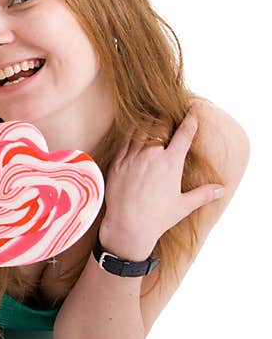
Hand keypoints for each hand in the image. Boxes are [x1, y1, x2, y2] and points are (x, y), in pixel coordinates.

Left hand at [100, 109, 223, 260]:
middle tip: (167, 117)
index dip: (190, 121)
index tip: (193, 112)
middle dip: (165, 119)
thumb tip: (222, 190)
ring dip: (147, 124)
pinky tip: (132, 133)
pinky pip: (123, 141)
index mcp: (171, 162)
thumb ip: (204, 194)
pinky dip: (129, 134)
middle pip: (159, 126)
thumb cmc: (158, 217)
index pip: (184, 134)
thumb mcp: (184, 205)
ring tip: (150, 121)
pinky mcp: (117, 163)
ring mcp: (131, 158)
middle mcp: (151, 155)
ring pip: (139, 130)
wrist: (128, 226)